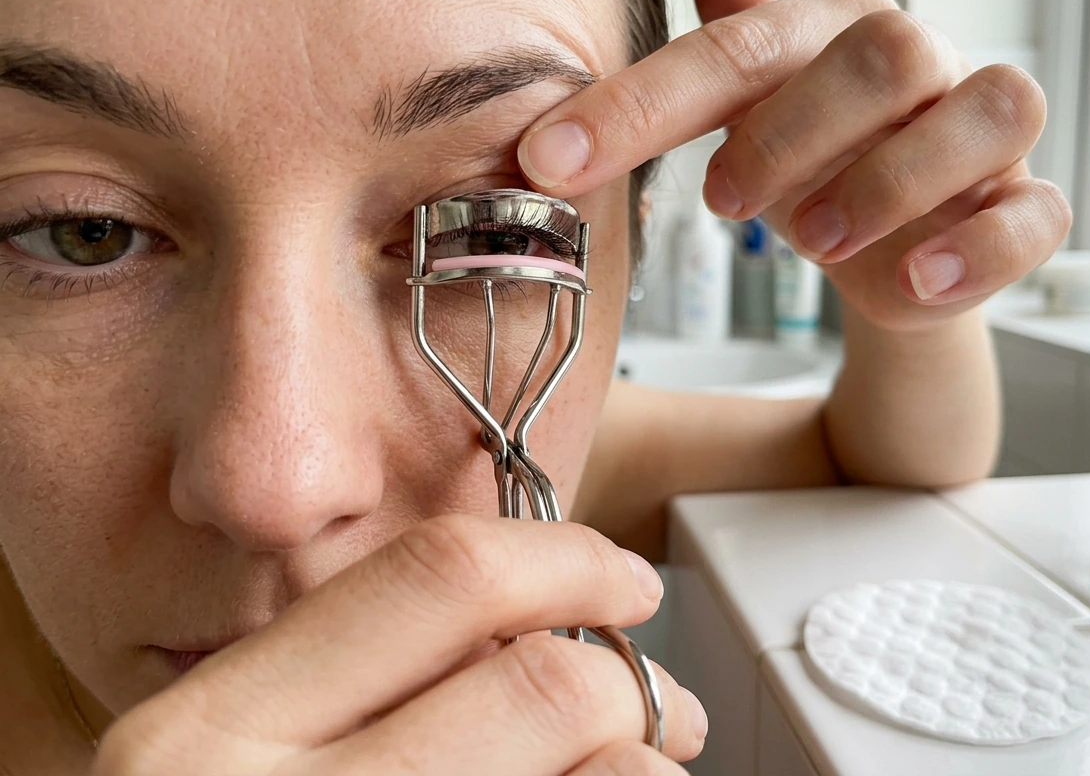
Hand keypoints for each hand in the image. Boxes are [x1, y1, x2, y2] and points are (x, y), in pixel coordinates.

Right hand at [90, 516, 703, 774]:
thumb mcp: (231, 761)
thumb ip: (356, 683)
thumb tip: (546, 621)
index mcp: (206, 732)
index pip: (436, 580)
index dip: (562, 560)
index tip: (622, 579)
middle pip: (545, 683)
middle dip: (627, 682)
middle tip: (659, 707)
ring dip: (644, 765)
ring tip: (635, 772)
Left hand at [517, 0, 1070, 331]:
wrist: (897, 255)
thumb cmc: (822, 165)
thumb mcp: (758, 102)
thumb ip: (732, 21)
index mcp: (839, 34)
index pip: (742, 43)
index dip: (642, 103)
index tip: (556, 160)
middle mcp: (926, 67)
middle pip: (887, 53)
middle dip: (793, 131)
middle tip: (724, 200)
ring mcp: (987, 138)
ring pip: (994, 109)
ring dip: (889, 181)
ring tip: (815, 241)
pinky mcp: (1026, 210)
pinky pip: (1039, 214)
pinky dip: (979, 251)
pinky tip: (914, 283)